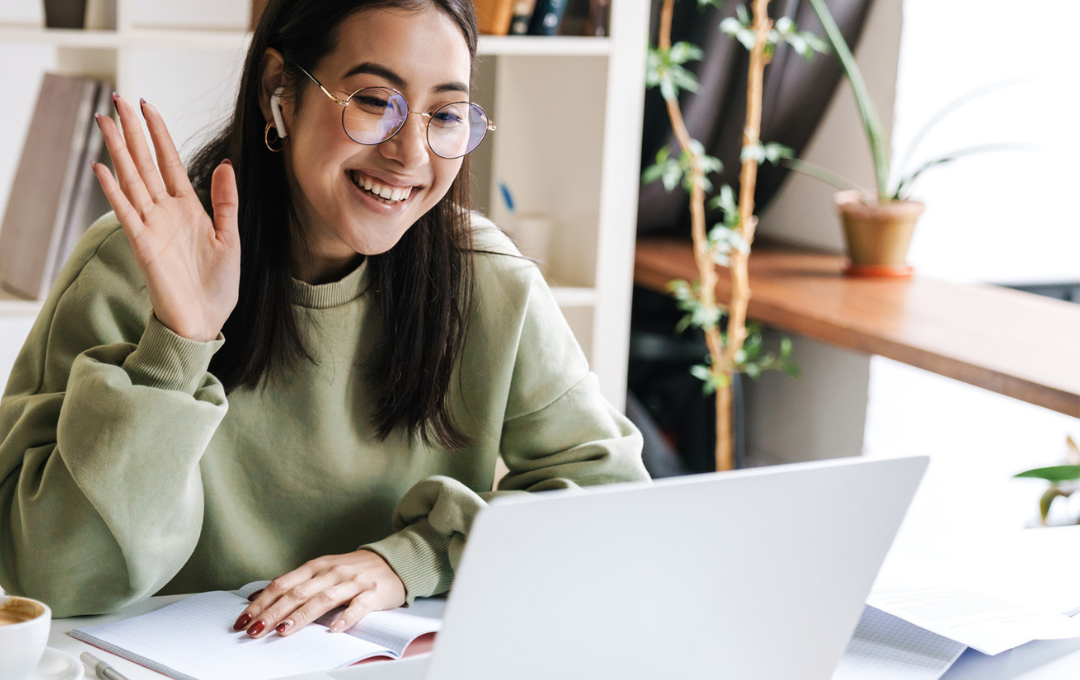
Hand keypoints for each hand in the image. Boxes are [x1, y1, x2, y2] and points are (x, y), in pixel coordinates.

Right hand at [91, 94, 239, 342]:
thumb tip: (226, 164)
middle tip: (118, 99)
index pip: (170, 162)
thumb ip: (226, 201)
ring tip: (105, 121)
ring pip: (132, 180)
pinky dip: (114, 191)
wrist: (205, 321)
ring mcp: (152, 227)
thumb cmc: (217, 285)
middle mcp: (166, 212)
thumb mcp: (230, 237)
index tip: (148, 105)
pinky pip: (126, 213)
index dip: (160, 134)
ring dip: (118, 150)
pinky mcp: (143, 245)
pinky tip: (102, 168)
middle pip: (145, 163)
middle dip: (133, 131)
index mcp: (189, 209)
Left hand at [233, 550, 406, 637]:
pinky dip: (346, 618)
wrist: (395, 561)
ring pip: (323, 599)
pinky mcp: (374, 593)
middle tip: (254, 630)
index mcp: (317, 566)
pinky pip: (359, 606)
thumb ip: (296, 583)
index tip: (243, 620)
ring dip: (301, 616)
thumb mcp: (323, 571)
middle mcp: (332, 572)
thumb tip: (259, 597)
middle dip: (273, 613)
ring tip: (282, 630)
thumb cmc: (354, 570)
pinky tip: (334, 629)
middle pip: (298, 593)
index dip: (261, 602)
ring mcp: (353, 582)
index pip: (283, 584)